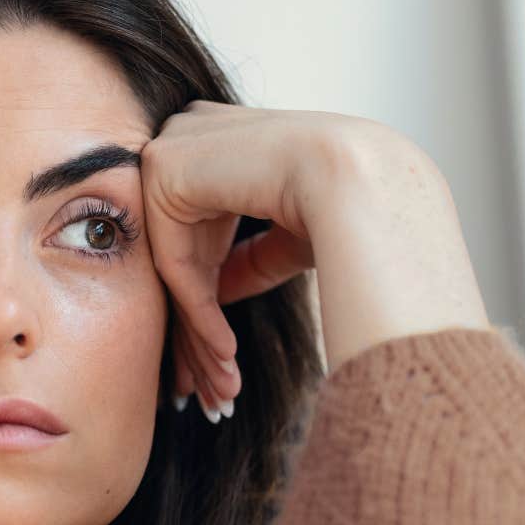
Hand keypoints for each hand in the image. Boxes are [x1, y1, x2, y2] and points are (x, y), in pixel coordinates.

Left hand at [139, 102, 490, 420]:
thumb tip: (215, 293)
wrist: (361, 178)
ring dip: (202, 338)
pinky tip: (228, 356)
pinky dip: (202, 316)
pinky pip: (177, 265)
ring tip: (221, 389)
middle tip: (208, 387)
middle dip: (197, 331)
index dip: (210, 300)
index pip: (199, 230)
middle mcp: (189, 135)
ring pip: (179, 268)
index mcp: (220, 139)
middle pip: (183, 254)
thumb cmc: (347, 202)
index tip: (222, 355)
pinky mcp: (163, 172)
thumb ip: (245, 258)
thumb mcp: (285, 236)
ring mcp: (171, 149)